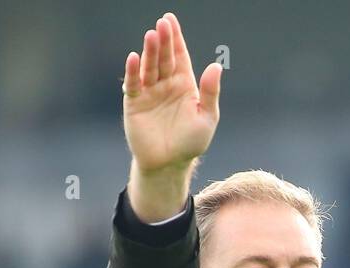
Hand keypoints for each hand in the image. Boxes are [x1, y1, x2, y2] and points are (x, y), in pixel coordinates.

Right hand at [122, 13, 221, 218]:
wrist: (168, 164)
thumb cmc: (190, 143)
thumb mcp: (207, 118)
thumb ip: (210, 92)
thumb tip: (216, 66)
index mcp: (184, 84)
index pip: (179, 56)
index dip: (176, 39)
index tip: (171, 20)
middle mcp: (165, 84)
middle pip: (164, 58)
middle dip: (164, 41)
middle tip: (162, 24)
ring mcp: (149, 92)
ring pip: (149, 67)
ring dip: (150, 52)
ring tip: (152, 36)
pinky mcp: (134, 103)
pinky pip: (134, 84)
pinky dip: (133, 72)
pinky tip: (134, 58)